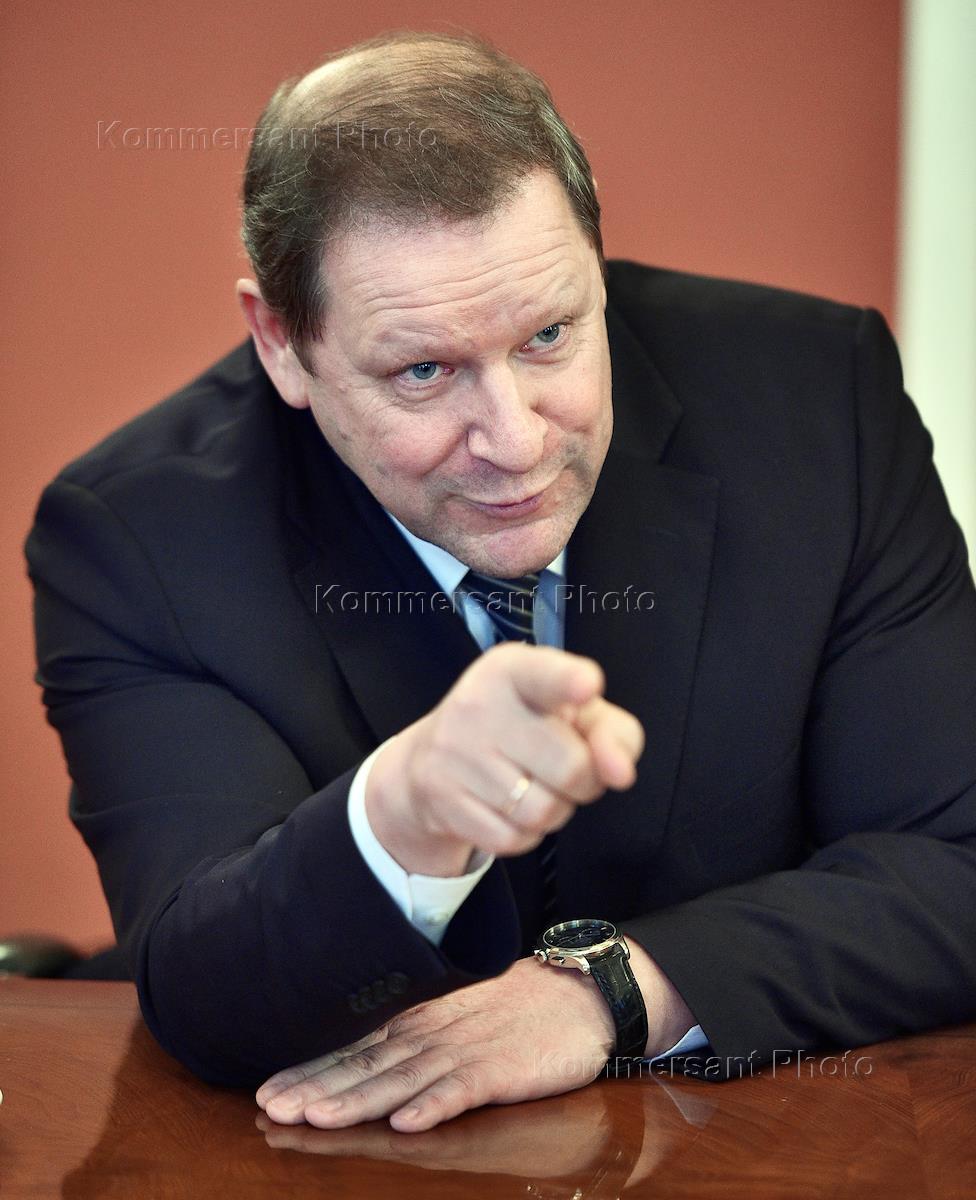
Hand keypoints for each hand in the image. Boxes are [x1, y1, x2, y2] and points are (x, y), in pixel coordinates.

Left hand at [257, 955, 615, 1132]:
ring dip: (359, 1100)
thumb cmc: (514, 1010)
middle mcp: (432, 1035)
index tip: (265, 1091)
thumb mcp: (452, 1016)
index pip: (354, 1049)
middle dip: (317, 1088)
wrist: (580, 996)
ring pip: (402, 1078)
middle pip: (365, 1066)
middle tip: (272, 1107)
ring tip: (319, 1116)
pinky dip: (434, 1105)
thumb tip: (357, 1056)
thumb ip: (410, 1036)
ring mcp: (465, 1051)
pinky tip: (407, 1122)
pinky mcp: (500, 1069)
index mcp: (418, 1023)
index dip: (310, 1070)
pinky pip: (463, 1089)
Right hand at [366, 643, 644, 874]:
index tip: (587, 686)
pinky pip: (512, 839)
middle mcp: (478, 703)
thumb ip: (614, 734)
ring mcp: (454, 752)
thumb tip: (620, 773)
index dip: (569, 681)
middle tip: (565, 770)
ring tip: (534, 787)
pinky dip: (524, 834)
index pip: (544, 673)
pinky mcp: (441, 797)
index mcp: (513, 669)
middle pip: (571, 767)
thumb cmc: (521, 728)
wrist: (430, 759)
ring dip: (555, 811)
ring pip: (543, 811)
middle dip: (584, 782)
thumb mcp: (571, 713)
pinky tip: (508, 808)